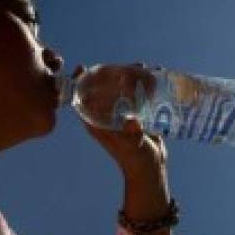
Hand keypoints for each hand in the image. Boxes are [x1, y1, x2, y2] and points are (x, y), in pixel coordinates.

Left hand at [74, 64, 171, 224]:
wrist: (150, 169)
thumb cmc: (137, 160)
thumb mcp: (133, 146)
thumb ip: (131, 133)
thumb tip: (131, 120)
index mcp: (97, 123)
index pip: (81, 100)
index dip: (79, 83)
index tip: (82, 67)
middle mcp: (106, 116)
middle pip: (103, 89)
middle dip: (112, 73)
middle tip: (128, 66)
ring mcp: (121, 114)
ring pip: (120, 89)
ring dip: (130, 76)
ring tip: (144, 68)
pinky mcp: (135, 114)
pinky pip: (135, 95)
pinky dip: (143, 84)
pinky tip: (155, 76)